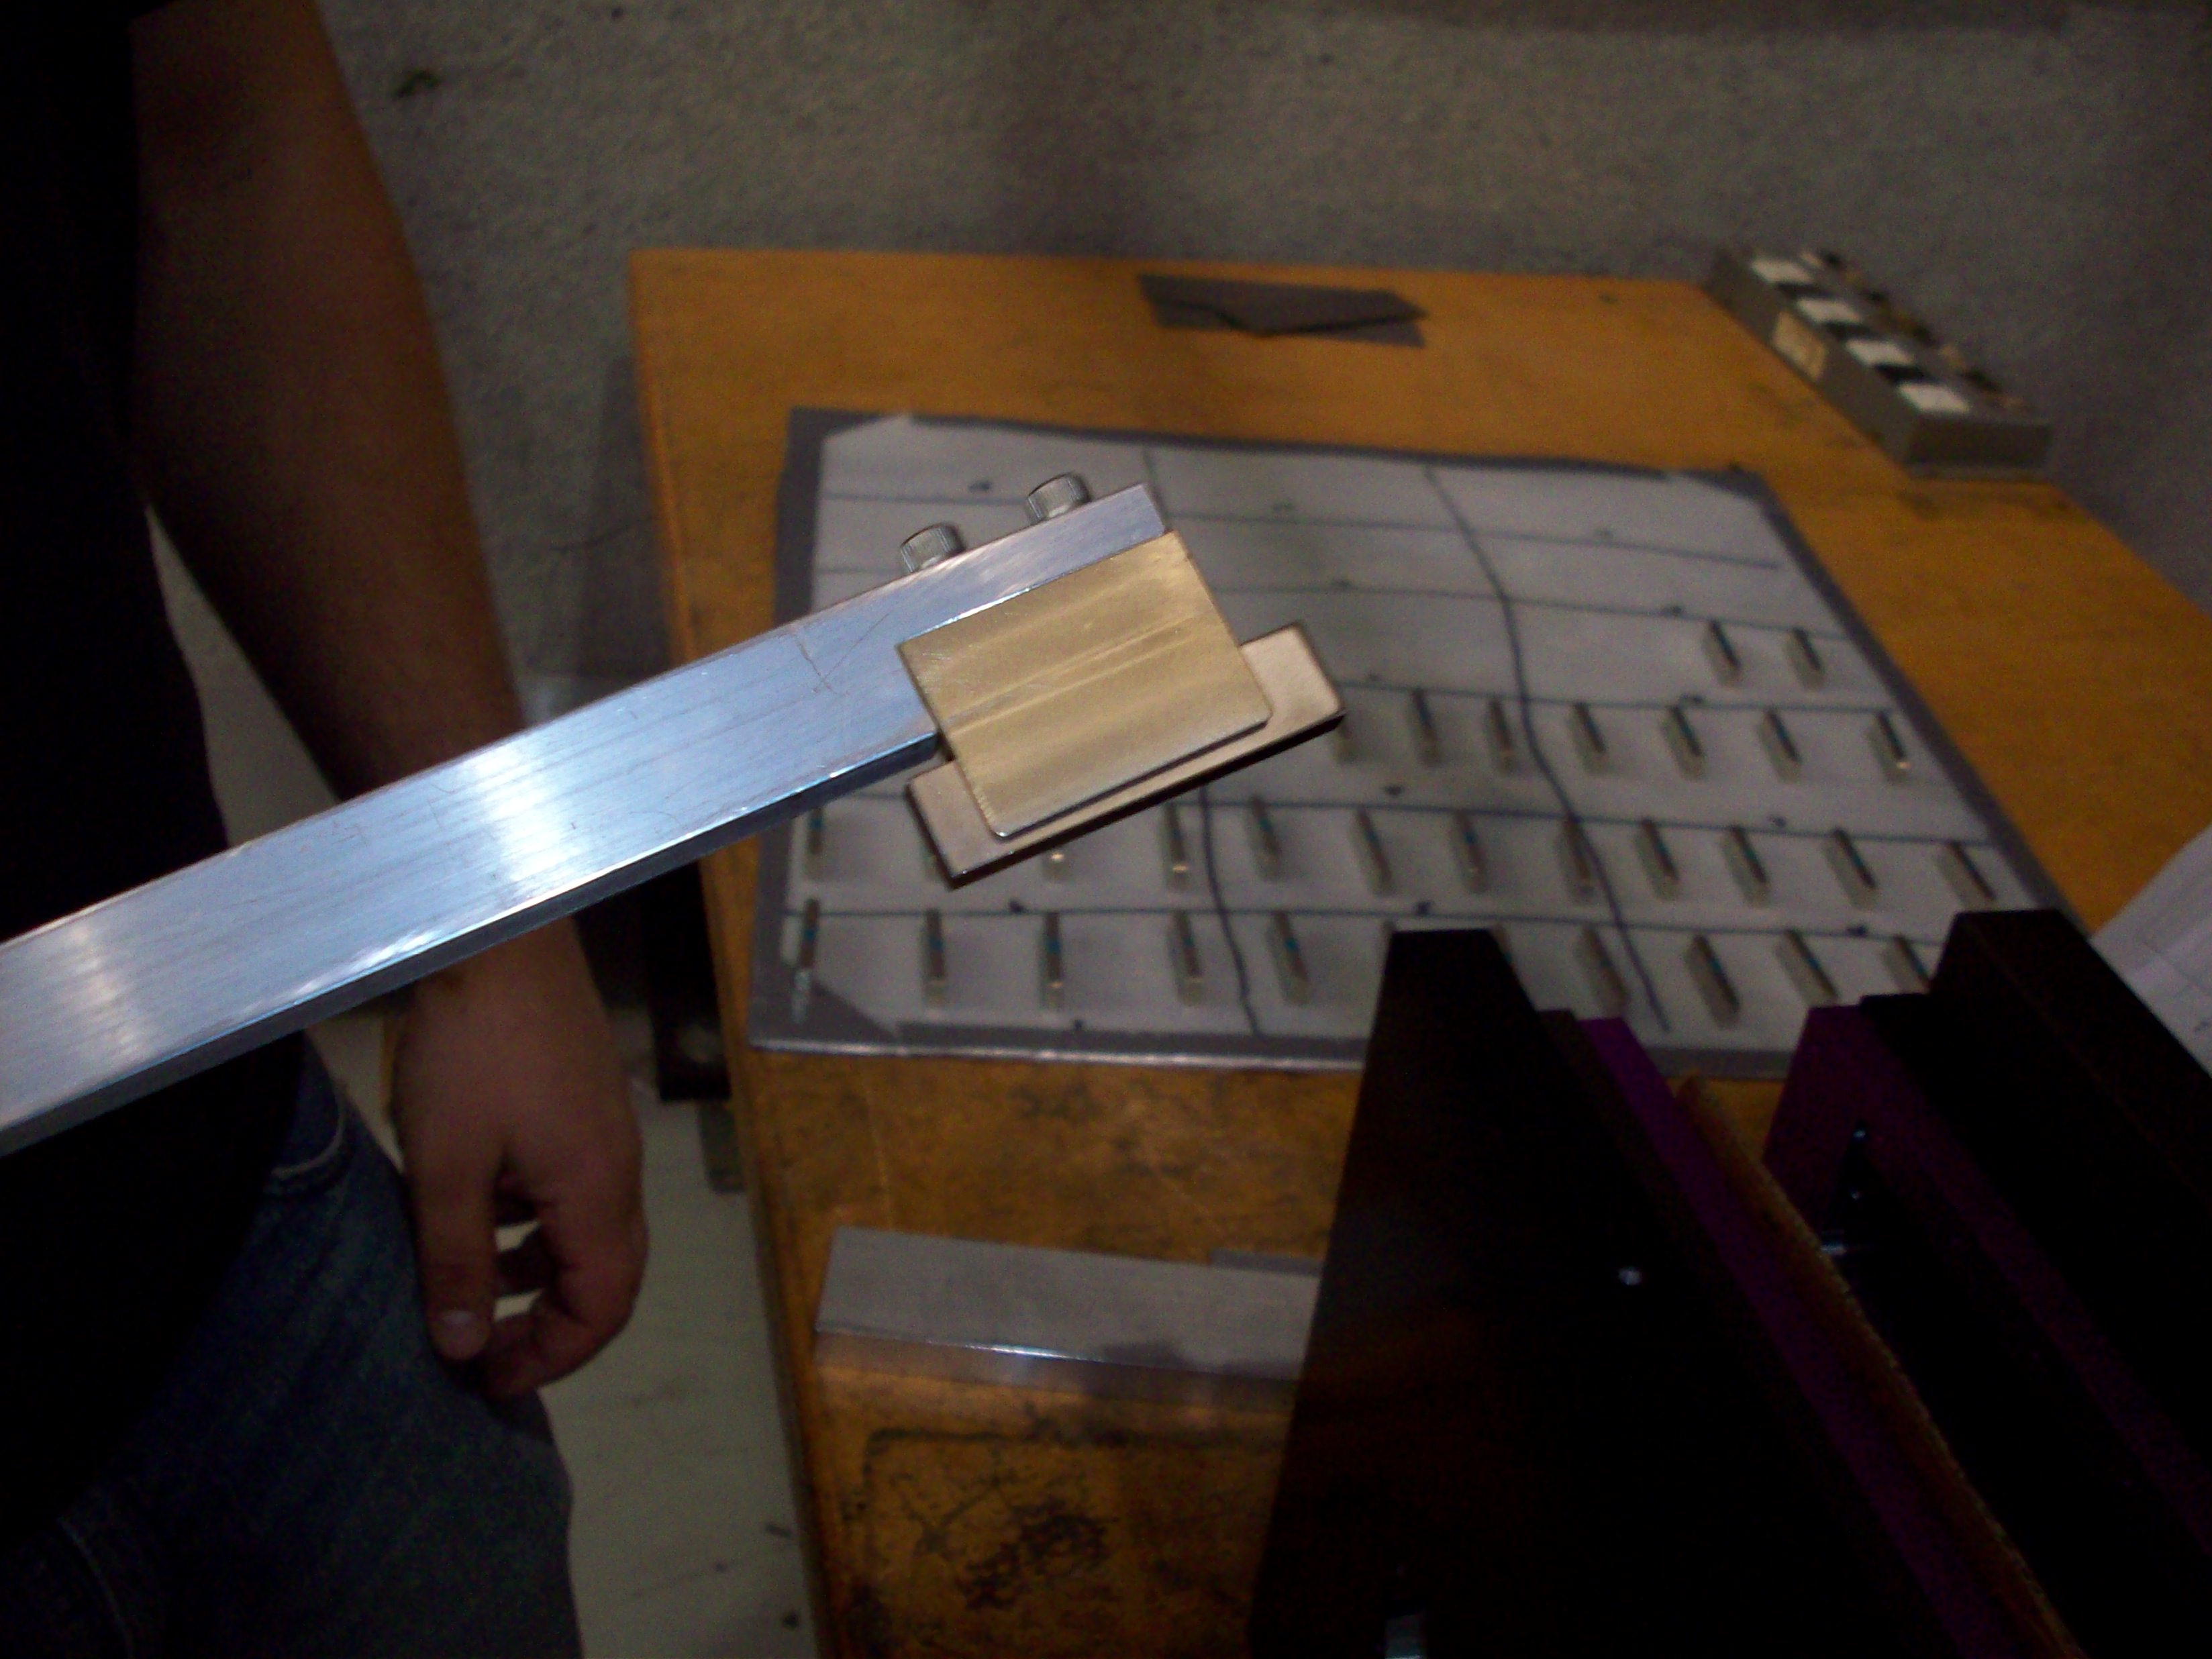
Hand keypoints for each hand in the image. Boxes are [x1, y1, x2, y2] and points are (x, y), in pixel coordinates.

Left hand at [390, 921, 645, 1395]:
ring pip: (588, 1229)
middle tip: (482, 1351)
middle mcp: (617, 1169)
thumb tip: (461, 1347)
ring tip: (471, 1285)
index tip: (486, 1379)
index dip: (550, 1356)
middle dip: (549, 1325)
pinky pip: (574, 1187)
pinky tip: (481, 1203)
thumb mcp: (446, 1167)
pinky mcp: (586, 1100)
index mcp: (595, 1193)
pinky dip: (535, 1221)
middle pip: (607, 1275)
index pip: (602, 1306)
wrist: (503, 934)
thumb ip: (456, 1261)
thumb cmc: (473, 1051)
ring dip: (538, 1271)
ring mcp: (606, 1130)